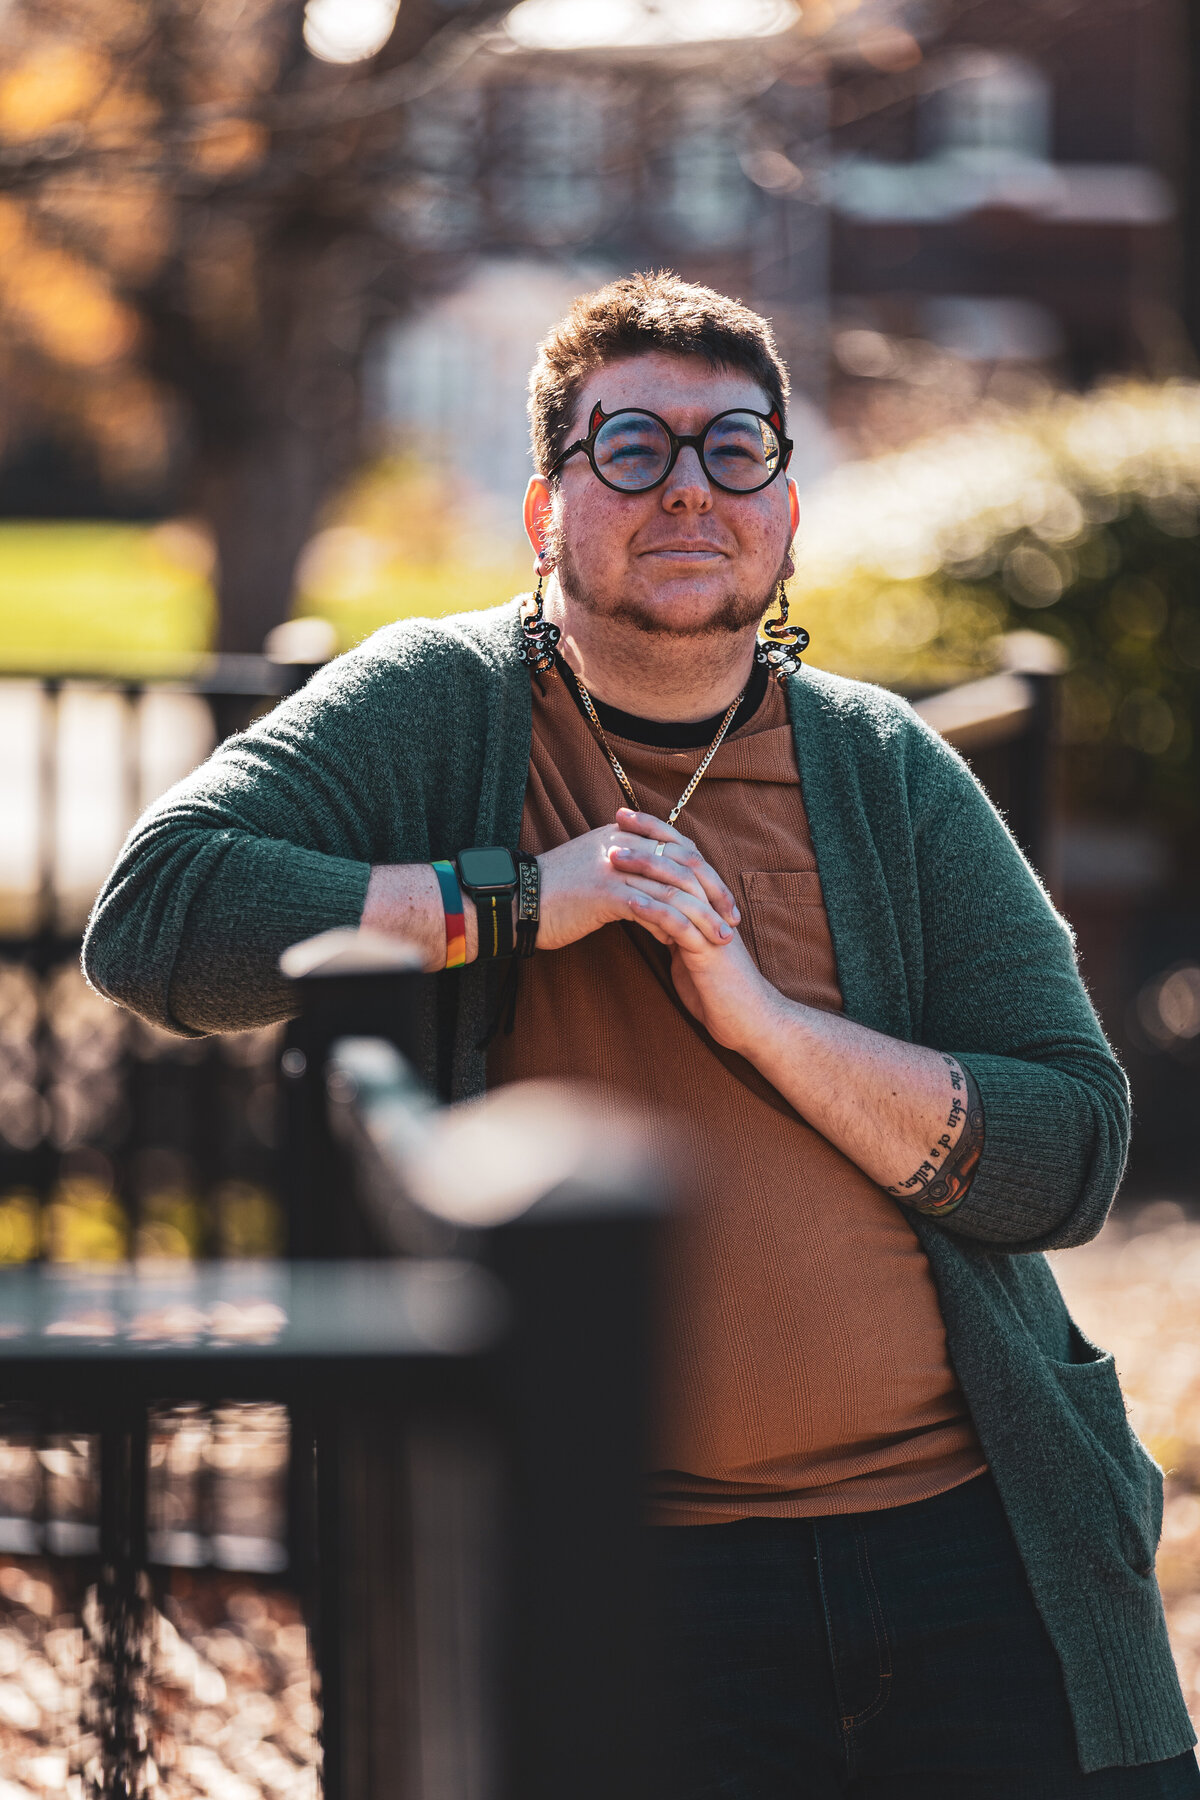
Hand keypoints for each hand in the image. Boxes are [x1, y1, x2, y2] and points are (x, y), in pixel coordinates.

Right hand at [537, 816, 738, 953]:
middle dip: (713, 894)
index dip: (705, 873)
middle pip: (684, 865)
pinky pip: (653, 909)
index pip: (678, 848)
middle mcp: (623, 845)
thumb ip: (629, 877)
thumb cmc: (554, 896)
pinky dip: (673, 927)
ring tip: (720, 938)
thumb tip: (664, 901)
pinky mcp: (607, 893)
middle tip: (731, 919)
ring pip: (673, 889)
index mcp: (622, 836)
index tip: (722, 899)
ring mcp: (616, 867)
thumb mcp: (595, 874)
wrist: (514, 902)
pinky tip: (683, 944)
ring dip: (702, 916)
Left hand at [608, 810, 776, 1052]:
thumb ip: (673, 928)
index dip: (654, 831)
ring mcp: (712, 928)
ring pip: (680, 886)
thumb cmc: (716, 990)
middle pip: (681, 859)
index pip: (681, 853)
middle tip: (615, 823)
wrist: (747, 1021)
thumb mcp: (689, 952)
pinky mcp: (709, 953)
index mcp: (706, 902)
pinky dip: (654, 912)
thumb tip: (648, 911)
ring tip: (614, 859)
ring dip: (645, 870)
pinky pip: (680, 926)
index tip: (622, 816)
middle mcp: (712, 908)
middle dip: (647, 838)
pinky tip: (629, 903)